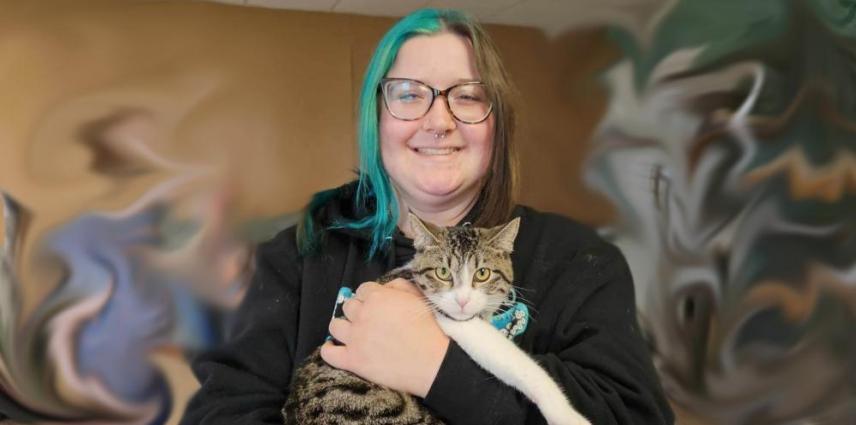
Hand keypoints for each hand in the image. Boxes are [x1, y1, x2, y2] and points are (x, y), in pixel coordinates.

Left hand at [320, 279, 449, 396]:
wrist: (433, 362)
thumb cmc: (430, 329)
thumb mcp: (419, 297)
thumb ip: (399, 286)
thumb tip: (385, 286)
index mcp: (377, 297)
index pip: (362, 290)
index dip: (368, 297)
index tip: (374, 306)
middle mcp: (362, 314)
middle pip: (348, 306)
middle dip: (356, 311)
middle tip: (368, 321)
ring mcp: (355, 337)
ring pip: (335, 326)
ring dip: (342, 328)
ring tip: (351, 334)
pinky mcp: (352, 360)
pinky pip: (328, 353)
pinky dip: (329, 350)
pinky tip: (335, 349)